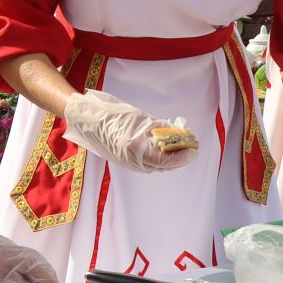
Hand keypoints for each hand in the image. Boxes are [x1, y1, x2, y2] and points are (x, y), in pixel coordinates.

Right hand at [61, 91, 199, 173]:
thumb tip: (178, 133)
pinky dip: (159, 159)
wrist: (88, 119)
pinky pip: (147, 164)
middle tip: (192, 147)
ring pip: (155, 167)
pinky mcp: (124, 161)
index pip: (165, 160)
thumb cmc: (113, 115)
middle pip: (162, 166)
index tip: (194, 149)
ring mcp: (126, 163)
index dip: (182, 156)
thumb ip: (160, 128)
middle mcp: (131, 161)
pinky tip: (165, 150)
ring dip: (170, 159)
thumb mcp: (141, 119)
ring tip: (182, 148)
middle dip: (179, 157)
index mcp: (135, 149)